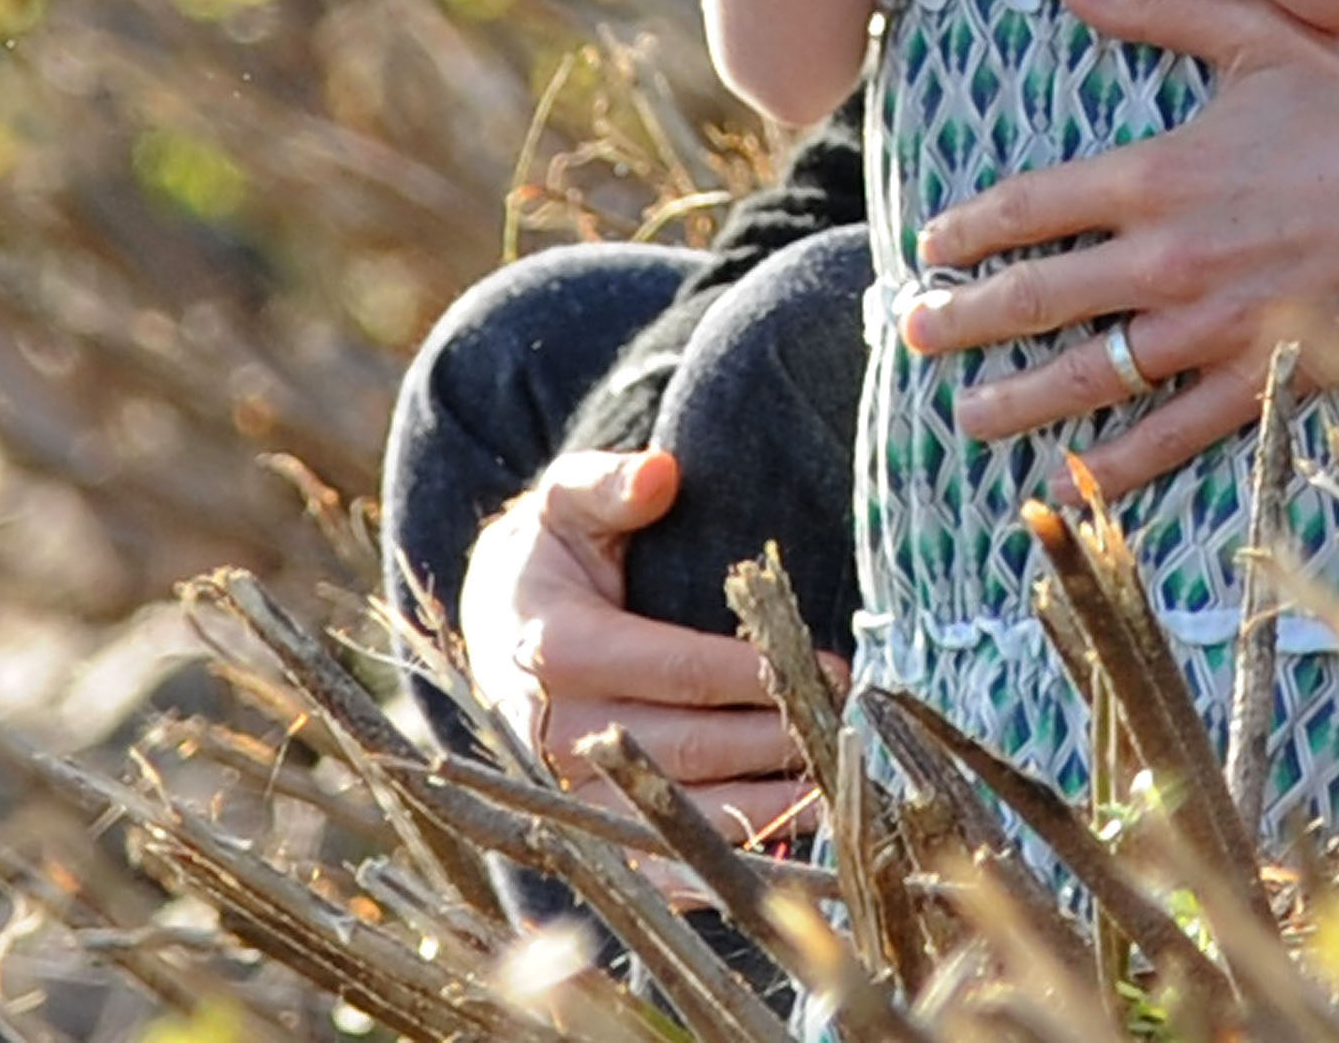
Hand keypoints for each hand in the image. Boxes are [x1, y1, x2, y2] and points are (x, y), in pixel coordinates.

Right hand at [454, 448, 843, 848]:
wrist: (491, 628)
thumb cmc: (547, 559)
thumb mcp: (564, 504)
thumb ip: (608, 484)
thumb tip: (661, 474)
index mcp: (556, 649)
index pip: (675, 670)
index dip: (756, 675)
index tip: (830, 668)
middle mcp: (554, 733)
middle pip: (688, 748)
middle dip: (776, 739)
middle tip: (847, 722)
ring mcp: (565, 792)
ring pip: (676, 812)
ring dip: (763, 809)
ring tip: (837, 789)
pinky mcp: (580, 829)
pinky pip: (648, 863)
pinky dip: (713, 865)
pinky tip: (776, 850)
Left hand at [901, 0, 1338, 494]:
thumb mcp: (1256, 34)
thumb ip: (1157, 8)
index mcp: (1160, 172)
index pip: (1030, 207)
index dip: (969, 232)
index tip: (932, 250)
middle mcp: (1173, 257)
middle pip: (1037, 298)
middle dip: (963, 320)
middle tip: (912, 334)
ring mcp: (1215, 326)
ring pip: (1088, 375)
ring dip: (1016, 398)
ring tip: (965, 414)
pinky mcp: (1263, 377)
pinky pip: (1173, 432)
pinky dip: (1117, 459)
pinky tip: (1074, 472)